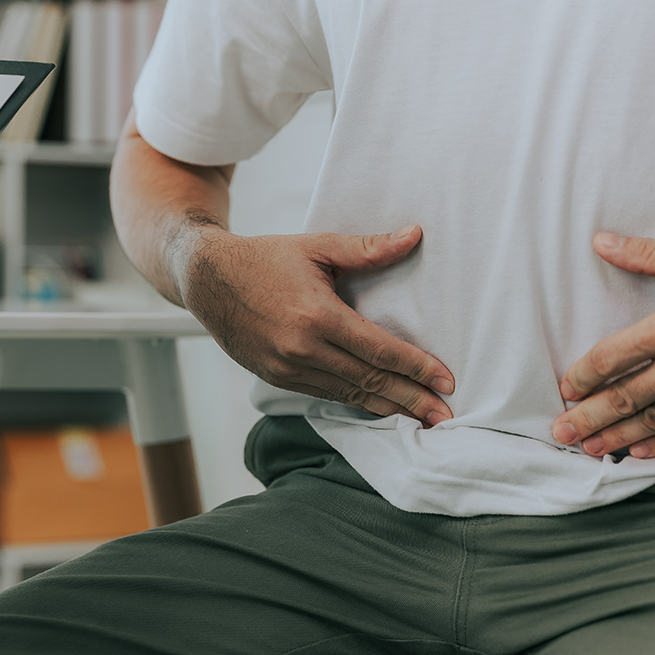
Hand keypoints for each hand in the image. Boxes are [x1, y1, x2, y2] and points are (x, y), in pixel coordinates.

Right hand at [178, 224, 455, 424]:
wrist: (208, 281)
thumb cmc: (265, 259)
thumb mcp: (317, 246)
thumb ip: (368, 248)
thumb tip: (414, 235)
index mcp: (317, 315)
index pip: (379, 350)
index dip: (416, 367)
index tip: (446, 380)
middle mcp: (302, 349)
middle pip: (370, 381)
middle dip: (412, 399)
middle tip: (445, 415)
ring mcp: (288, 369)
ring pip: (349, 394)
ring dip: (389, 408)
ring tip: (422, 419)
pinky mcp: (278, 379)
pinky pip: (327, 394)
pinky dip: (357, 403)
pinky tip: (381, 408)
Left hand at [553, 231, 654, 457]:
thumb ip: (650, 256)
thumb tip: (601, 242)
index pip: (609, 358)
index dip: (581, 375)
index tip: (564, 388)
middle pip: (622, 397)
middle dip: (588, 418)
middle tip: (560, 433)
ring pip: (653, 420)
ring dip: (617, 436)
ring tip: (590, 448)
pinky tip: (640, 452)